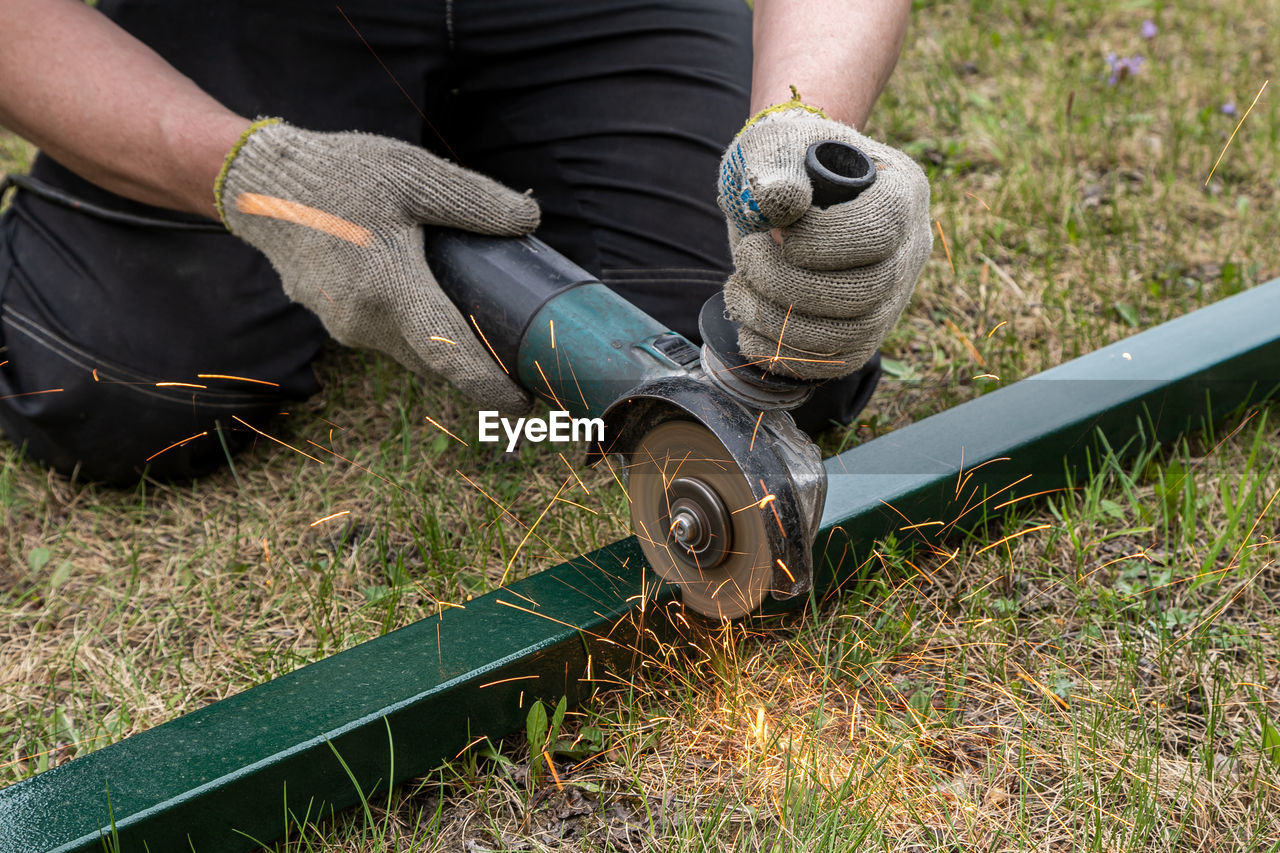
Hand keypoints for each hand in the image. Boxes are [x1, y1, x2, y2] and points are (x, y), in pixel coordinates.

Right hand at [216, 120, 539, 411]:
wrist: (261, 185)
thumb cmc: (340, 175)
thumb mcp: (414, 173)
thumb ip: (474, 200)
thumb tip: (529, 220)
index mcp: (391, 288)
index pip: (450, 356)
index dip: (489, 386)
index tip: (522, 403)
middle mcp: (366, 321)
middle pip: (436, 360)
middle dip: (473, 361)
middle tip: (511, 343)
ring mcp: (345, 327)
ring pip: (410, 350)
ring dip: (439, 341)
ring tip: (472, 310)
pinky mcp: (334, 320)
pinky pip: (385, 336)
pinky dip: (411, 325)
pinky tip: (423, 289)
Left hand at [717, 108, 930, 379]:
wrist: (786, 190)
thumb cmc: (784, 162)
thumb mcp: (773, 145)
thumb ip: (774, 165)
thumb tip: (781, 202)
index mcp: (902, 193)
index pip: (879, 231)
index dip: (820, 241)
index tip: (773, 230)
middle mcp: (910, 250)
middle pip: (866, 291)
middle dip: (790, 283)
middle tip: (747, 256)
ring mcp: (893, 296)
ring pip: (852, 334)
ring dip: (780, 322)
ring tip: (738, 290)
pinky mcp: (866, 331)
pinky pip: (837, 362)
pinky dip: (786, 354)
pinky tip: (748, 328)